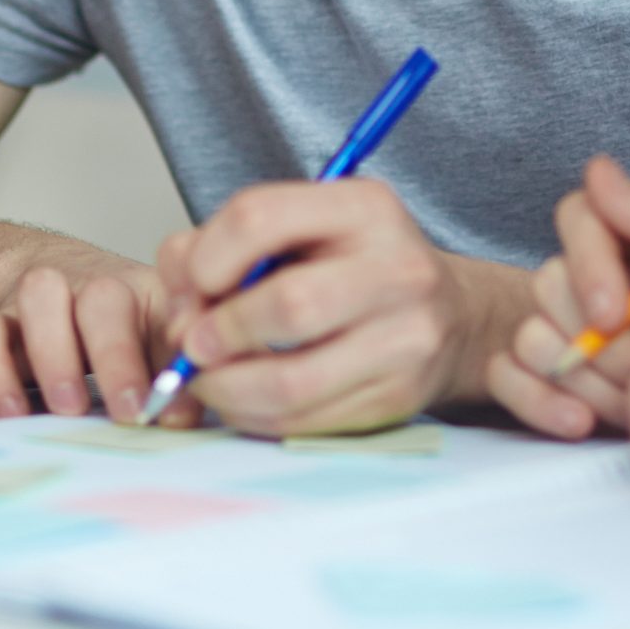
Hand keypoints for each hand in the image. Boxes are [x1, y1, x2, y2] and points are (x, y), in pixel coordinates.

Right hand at [0, 259, 197, 425]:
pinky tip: (13, 412)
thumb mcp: (152, 351)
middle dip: (116, 356)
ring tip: (68, 410)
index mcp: (147, 293)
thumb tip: (180, 416)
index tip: (173, 411)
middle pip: (104, 298)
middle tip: (126, 412)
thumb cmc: (115, 332)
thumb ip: (170, 383)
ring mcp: (41, 296)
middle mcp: (95, 287)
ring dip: (54, 353)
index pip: (167, 311)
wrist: (47, 289)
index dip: (172, 360)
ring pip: (39, 294)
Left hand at [156, 179, 473, 436]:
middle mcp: (397, 269)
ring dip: (226, 387)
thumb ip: (220, 245)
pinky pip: (304, 421)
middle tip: (191, 345)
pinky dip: (254, 416)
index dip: (206, 257)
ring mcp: (406, 339)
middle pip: (287, 305)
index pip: (259, 218)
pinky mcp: (397, 398)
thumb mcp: (299, 228)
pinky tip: (241, 400)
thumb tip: (178, 300)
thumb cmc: (353, 266)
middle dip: (218, 331)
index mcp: (364, 207)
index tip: (193, 284)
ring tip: (206, 379)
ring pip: (291, 381)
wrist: (451, 315)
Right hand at [489, 156, 629, 440]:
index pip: (577, 215)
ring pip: (530, 335)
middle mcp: (578, 277)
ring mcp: (550, 325)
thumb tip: (598, 167)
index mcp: (621, 241)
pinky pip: (504, 374)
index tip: (613, 316)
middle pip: (547, 282)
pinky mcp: (530, 372)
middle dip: (602, 343)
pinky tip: (581, 423)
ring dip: (586, 380)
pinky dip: (541, 402)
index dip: (589, 264)